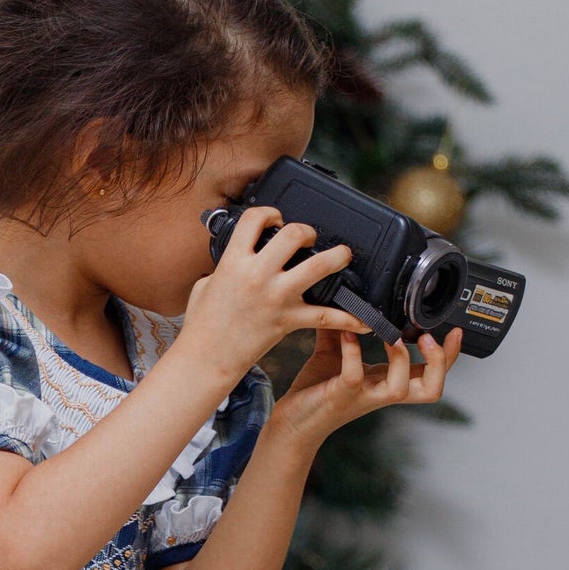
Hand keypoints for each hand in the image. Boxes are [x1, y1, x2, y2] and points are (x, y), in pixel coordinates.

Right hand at [177, 206, 372, 389]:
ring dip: (338, 256)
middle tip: (309, 239)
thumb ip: (226, 265)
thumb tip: (238, 255)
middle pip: (294, 234)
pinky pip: (325, 316)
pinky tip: (364, 321)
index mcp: (234, 261)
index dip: (269, 212)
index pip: (255, 219)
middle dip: (307, 231)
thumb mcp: (206, 283)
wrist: (207, 356)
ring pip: (319, 266)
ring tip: (343, 256)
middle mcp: (258, 275)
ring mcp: (276, 297)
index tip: (275, 219)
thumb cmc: (203, 323)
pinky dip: (349, 318)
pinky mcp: (288, 320)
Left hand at [269, 324, 463, 450]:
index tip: (455, 330)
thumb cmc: (317, 389)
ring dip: (401, 358)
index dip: (449, 355)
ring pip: (401, 389)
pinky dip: (354, 352)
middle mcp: (382, 391)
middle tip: (430, 338)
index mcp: (389, 381)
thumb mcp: (336, 351)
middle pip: (431, 389)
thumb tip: (347, 292)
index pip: (431, 373)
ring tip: (393, 335)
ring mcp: (364, 395)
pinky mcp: (341, 395)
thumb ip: (345, 324)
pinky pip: (355, 375)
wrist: (292, 420)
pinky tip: (348, 334)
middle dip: (439, 363)